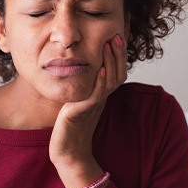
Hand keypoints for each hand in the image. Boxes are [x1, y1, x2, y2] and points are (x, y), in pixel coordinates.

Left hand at [49, 33, 126, 171]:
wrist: (68, 152)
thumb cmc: (71, 128)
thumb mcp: (79, 102)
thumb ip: (85, 87)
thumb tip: (85, 69)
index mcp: (102, 95)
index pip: (116, 71)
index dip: (119, 55)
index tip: (117, 36)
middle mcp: (101, 99)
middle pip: (117, 74)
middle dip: (118, 54)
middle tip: (116, 35)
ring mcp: (94, 106)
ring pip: (109, 82)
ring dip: (110, 62)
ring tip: (108, 45)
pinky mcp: (82, 112)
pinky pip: (95, 95)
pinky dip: (99, 82)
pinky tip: (98, 70)